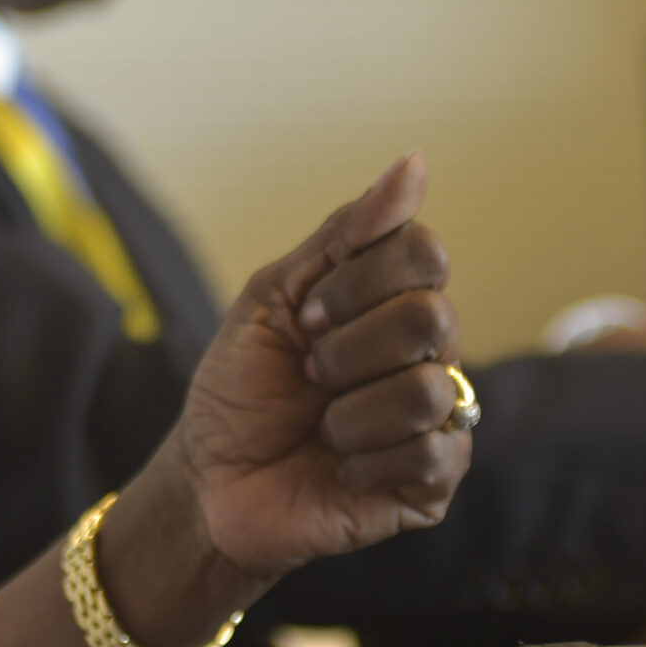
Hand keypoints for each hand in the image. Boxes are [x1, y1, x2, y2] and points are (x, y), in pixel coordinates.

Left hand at [148, 150, 469, 597]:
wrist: (207, 481)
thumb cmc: (240, 388)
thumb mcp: (273, 296)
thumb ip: (345, 233)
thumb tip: (415, 161)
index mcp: (394, 303)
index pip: (425, 254)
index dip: (356, 282)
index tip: (304, 315)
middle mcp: (429, 356)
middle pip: (431, 318)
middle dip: (345, 347)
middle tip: (310, 374)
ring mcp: (437, 421)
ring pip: (429, 389)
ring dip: (348, 410)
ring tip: (323, 426)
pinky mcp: (433, 486)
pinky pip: (430, 455)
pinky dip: (365, 459)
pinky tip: (341, 467)